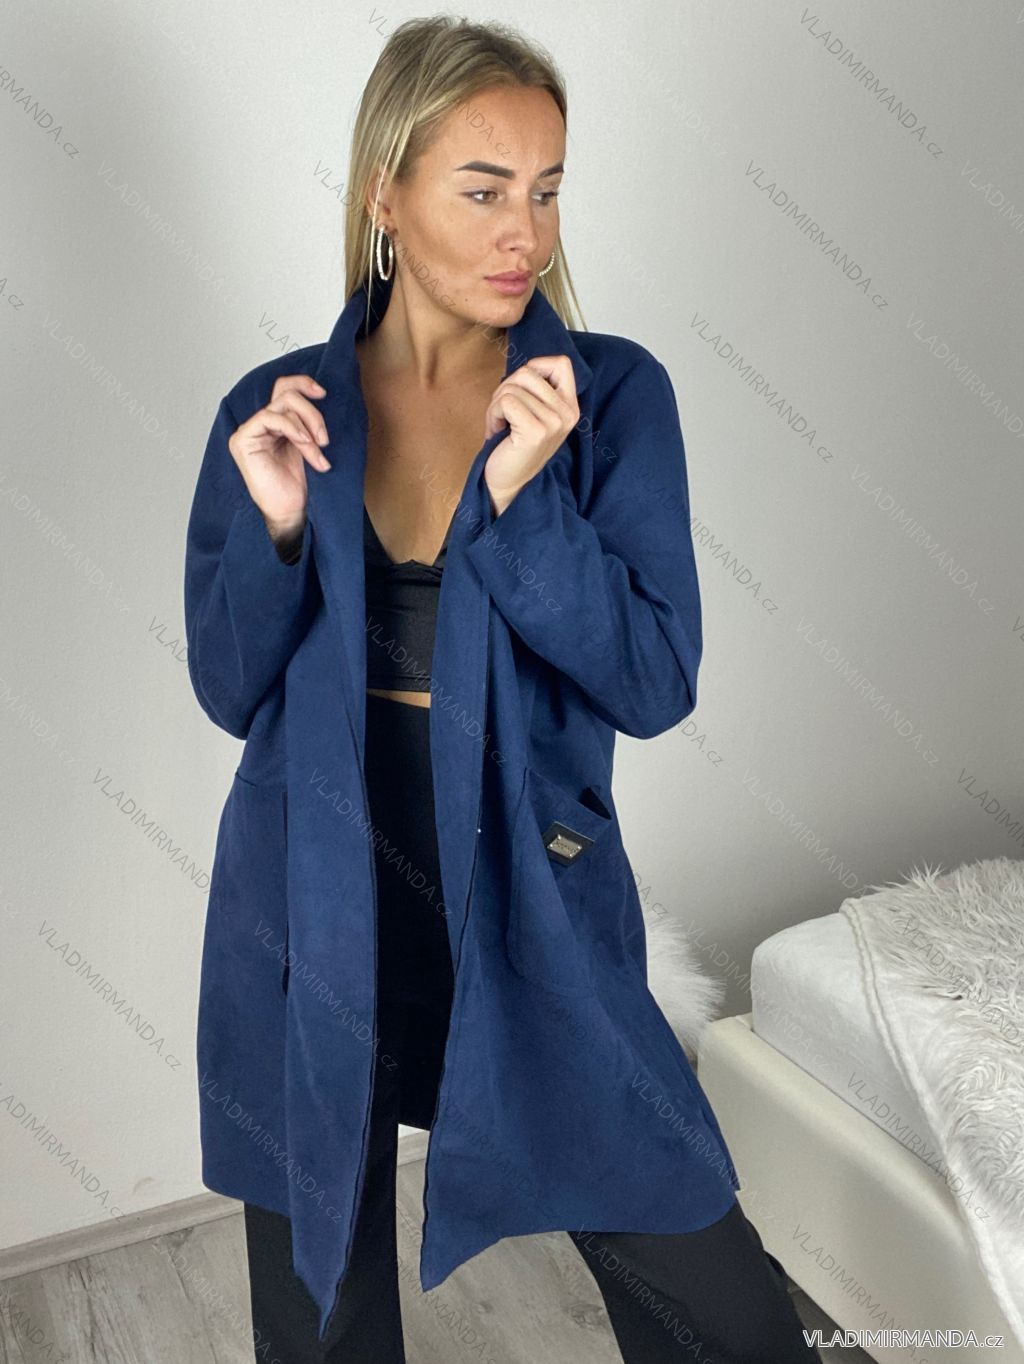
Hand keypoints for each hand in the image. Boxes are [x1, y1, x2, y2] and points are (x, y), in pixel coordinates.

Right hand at [227, 374, 330, 538]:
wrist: (292, 512)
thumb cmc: (301, 485)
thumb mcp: (310, 445)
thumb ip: (308, 422)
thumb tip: (320, 394)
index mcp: (276, 424)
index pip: (284, 389)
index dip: (302, 383)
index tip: (323, 393)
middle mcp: (261, 425)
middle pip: (286, 394)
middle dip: (312, 413)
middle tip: (325, 439)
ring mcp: (250, 431)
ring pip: (281, 405)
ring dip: (307, 427)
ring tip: (319, 452)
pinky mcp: (243, 440)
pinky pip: (269, 417)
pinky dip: (292, 428)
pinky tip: (305, 444)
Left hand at [481, 355, 578, 515]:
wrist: (508, 483)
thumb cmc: (514, 445)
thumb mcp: (534, 412)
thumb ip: (537, 389)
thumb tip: (526, 366)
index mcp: (570, 407)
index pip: (562, 363)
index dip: (535, 366)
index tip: (522, 388)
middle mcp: (567, 414)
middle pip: (528, 372)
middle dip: (506, 388)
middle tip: (504, 412)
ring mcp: (554, 423)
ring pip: (513, 386)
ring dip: (497, 404)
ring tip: (501, 425)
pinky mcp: (536, 432)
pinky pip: (506, 401)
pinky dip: (493, 413)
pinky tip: (497, 431)